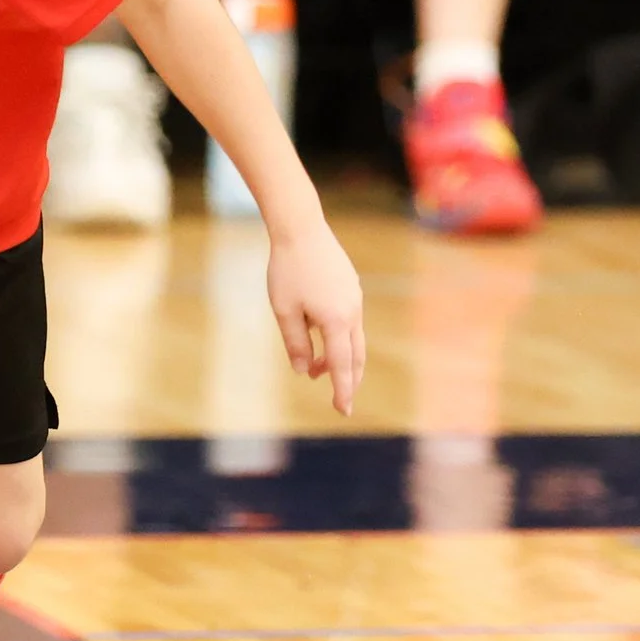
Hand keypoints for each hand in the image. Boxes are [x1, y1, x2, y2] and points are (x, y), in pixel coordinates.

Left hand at [266, 221, 364, 417]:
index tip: (342, 410)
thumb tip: (302, 371)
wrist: (301, 229)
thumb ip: (295, 343)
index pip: (341, 365)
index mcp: (336, 321)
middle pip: (355, 356)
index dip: (342, 389)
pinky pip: (348, 321)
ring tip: (314, 368)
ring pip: (352, 338)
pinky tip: (318, 335)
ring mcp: (355, 298)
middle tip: (338, 398)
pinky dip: (338, 337)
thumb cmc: (287, 270)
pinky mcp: (351, 288)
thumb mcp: (284, 311)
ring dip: (338, 357)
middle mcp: (352, 312)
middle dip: (346, 378)